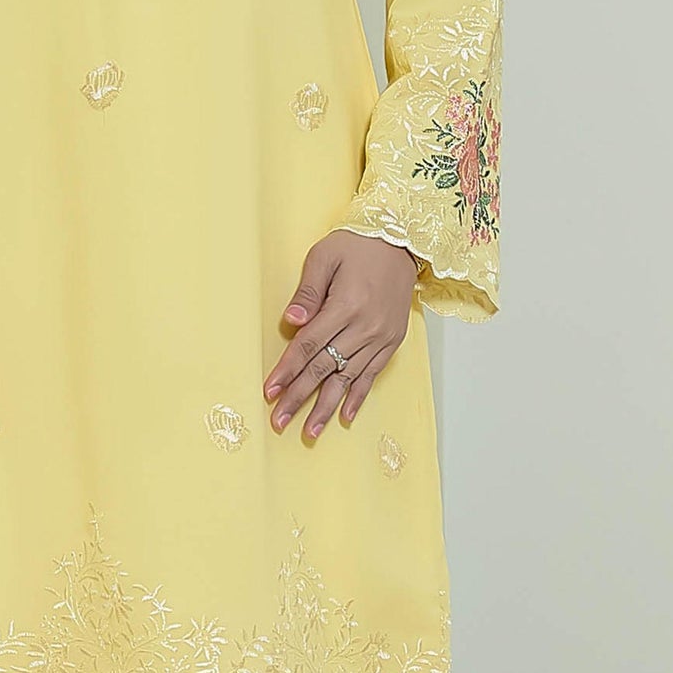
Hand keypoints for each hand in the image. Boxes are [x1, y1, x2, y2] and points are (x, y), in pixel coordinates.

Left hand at [264, 230, 418, 438]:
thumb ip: (307, 291)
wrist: (401, 240)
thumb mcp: (324, 256)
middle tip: (280, 420)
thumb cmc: (357, 245)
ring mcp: (381, 336)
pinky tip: (344, 416)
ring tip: (310, 432)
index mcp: (346, 305)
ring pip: (349, 379)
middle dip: (300, 397)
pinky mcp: (392, 341)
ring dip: (327, 406)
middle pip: (326, 368)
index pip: (309, 345)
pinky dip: (358, 397)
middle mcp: (365, 326)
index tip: (270, 390)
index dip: (288, 370)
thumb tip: (291, 320)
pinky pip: (372, 375)